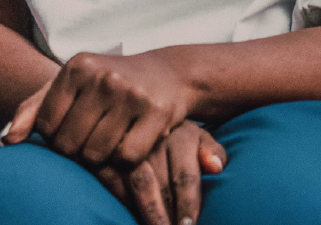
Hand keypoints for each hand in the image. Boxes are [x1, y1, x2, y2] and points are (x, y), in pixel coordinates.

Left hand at [1, 50, 197, 167]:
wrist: (167, 73)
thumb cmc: (107, 83)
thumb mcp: (69, 85)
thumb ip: (33, 109)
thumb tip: (5, 140)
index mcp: (76, 67)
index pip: (46, 125)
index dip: (53, 138)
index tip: (67, 133)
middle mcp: (101, 77)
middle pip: (69, 143)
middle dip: (75, 151)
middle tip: (88, 142)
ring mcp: (129, 93)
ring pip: (96, 153)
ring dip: (99, 158)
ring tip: (106, 143)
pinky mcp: (155, 112)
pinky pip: (126, 158)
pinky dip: (124, 161)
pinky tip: (128, 144)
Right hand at [94, 121, 225, 224]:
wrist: (142, 106)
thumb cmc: (176, 134)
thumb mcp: (198, 137)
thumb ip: (211, 151)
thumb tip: (215, 167)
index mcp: (181, 134)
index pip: (185, 176)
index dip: (188, 204)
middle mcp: (154, 137)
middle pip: (161, 183)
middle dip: (166, 214)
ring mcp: (128, 141)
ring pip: (137, 183)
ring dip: (147, 211)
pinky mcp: (105, 148)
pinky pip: (112, 178)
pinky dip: (123, 199)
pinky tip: (133, 212)